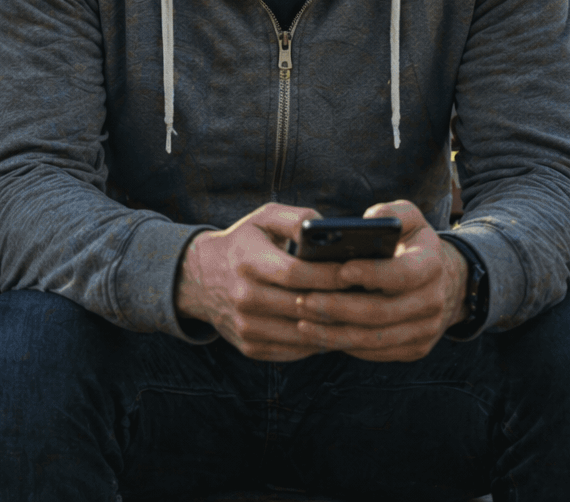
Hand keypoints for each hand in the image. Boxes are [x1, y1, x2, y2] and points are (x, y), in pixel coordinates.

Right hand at [173, 202, 344, 361]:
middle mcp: (243, 297)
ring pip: (304, 334)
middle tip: (370, 295)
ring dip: (334, 326)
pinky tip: (334, 327)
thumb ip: (295, 218)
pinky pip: (295, 350)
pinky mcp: (250, 347)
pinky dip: (318, 341)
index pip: (296, 274)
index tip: (357, 271)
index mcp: (247, 261)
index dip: (330, 275)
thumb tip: (330, 230)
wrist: (199, 278)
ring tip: (358, 314)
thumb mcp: (262, 219)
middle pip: (304, 306)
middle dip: (340, 301)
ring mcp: (246, 326)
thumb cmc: (244, 243)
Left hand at [293, 200, 468, 361]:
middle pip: (381, 312)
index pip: (402, 274)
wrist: (442, 281)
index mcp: (431, 265)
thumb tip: (370, 218)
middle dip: (338, 307)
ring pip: (374, 338)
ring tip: (302, 319)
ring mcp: (426, 329)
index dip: (371, 274)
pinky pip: (375, 352)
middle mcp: (433, 301)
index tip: (339, 270)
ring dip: (334, 332)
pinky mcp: (414, 349)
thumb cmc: (410, 244)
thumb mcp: (409, 219)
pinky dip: (344, 344)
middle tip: (303, 299)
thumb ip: (392, 213)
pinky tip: (318, 333)